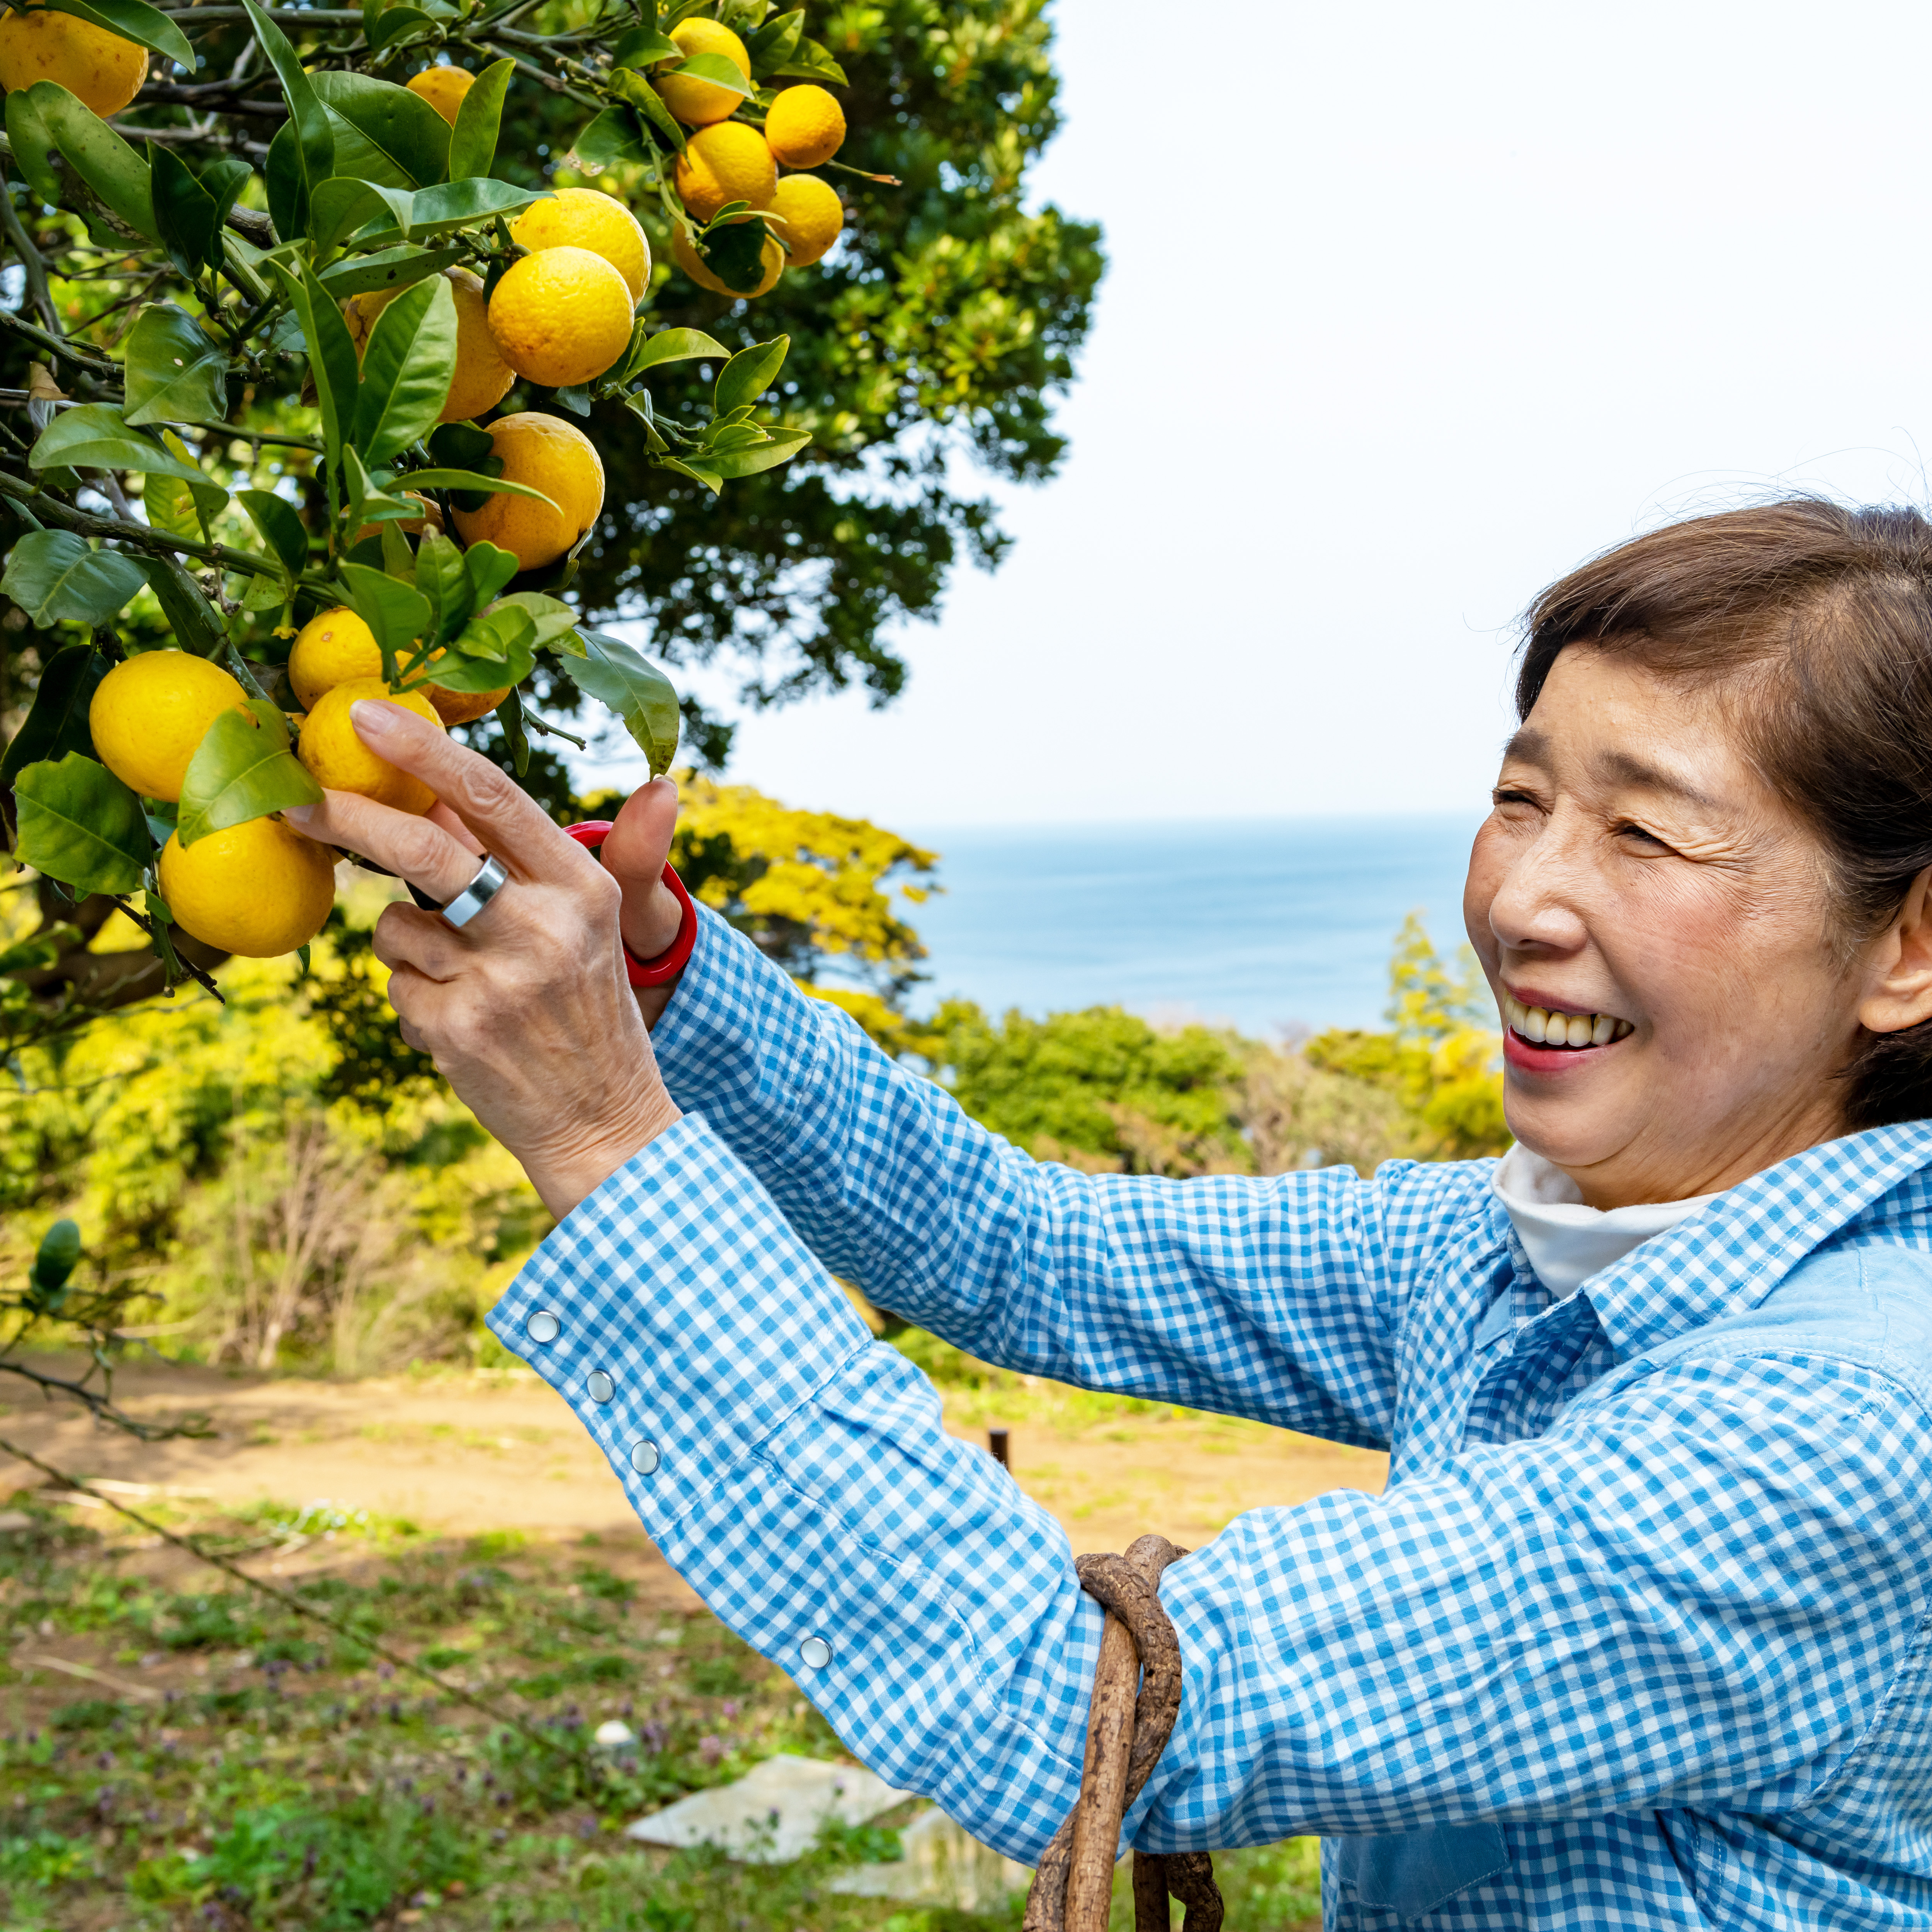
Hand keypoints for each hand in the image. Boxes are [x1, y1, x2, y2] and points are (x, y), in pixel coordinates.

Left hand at [284, 700, 680, 1218]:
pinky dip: (416, 998)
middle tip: (291, 797)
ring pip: (394, 926)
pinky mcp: (455, 1030)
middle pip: (423, 852)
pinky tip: (465, 1023)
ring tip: (465, 980)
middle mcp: (543, 929)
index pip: (493, 798)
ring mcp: (497, 983)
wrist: (604, 1122)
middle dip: (346, 817)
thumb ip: (515, 856)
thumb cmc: (586, 1010)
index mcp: (580, 889)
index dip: (422, 750)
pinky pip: (396, 986)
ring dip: (408, 944)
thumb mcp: (579, 923)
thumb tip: (436, 792)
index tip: (362, 714)